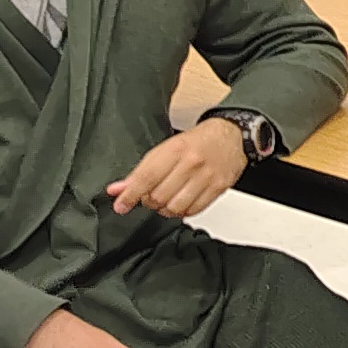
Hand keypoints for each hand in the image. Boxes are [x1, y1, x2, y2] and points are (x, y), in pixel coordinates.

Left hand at [109, 115, 248, 218]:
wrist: (230, 136)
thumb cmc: (196, 142)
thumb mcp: (165, 150)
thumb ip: (140, 172)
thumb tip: (117, 190)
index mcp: (175, 149)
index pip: (146, 177)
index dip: (130, 195)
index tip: (121, 205)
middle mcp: (192, 163)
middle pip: (159, 196)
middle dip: (149, 201)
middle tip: (150, 196)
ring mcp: (207, 176)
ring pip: (175, 207)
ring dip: (165, 209)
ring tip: (166, 201)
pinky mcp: (219, 188)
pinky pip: (194, 210)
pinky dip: (183, 212)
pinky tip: (181, 203)